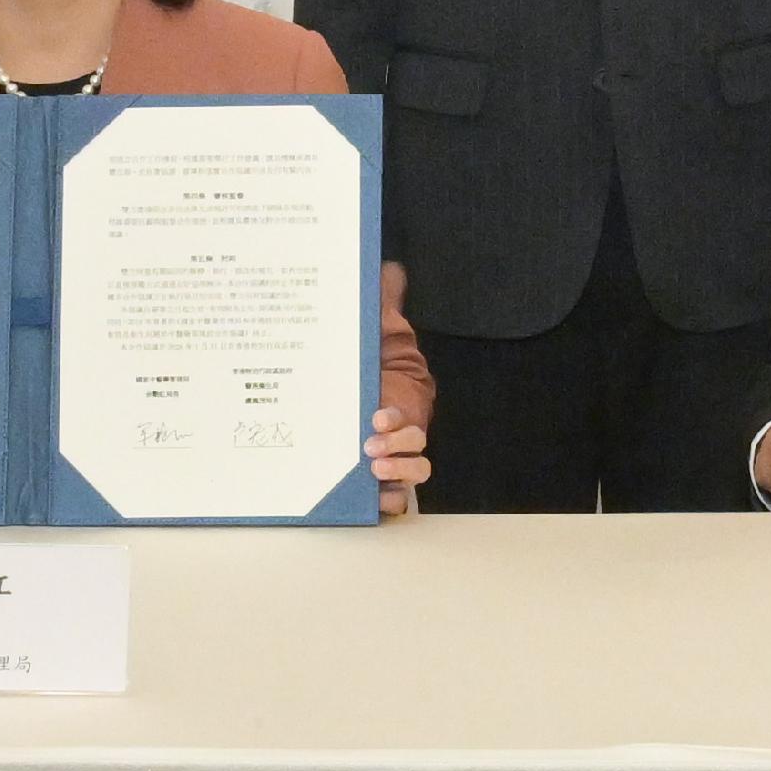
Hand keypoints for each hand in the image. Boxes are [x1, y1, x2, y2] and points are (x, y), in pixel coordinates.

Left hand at [369, 261, 431, 515]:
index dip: (399, 423)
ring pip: (413, 476)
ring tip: (370, 466)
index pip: (412, 420)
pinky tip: (376, 501)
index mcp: (404, 405)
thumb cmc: (366, 368)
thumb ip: (382, 306)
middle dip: (399, 450)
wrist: (353, 396)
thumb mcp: (373, 336)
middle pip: (417, 453)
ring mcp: (394, 461)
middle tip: (370, 446)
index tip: (376, 416)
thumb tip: (390, 268)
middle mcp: (404, 436)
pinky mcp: (380, 482)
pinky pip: (397, 501)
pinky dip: (391, 503)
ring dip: (397, 475)